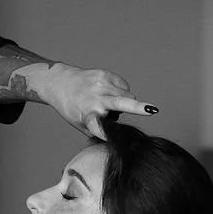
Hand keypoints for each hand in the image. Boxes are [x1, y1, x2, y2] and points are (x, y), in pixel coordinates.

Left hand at [38, 63, 157, 138]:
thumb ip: (99, 130)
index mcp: (88, 115)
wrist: (60, 82)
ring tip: (109, 103)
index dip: (107, 134)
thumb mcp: (81, 125)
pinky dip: (121, 92)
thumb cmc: (73, 108)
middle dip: (138, 107)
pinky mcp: (106, 74)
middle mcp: (95, 99)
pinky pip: (124, 87)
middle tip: (152, 110)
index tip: (113, 139)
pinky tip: (108, 93)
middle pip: (122, 103)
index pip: (101, 127)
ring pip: (128, 96)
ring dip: (125, 102)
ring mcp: (101, 84)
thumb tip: (120, 136)